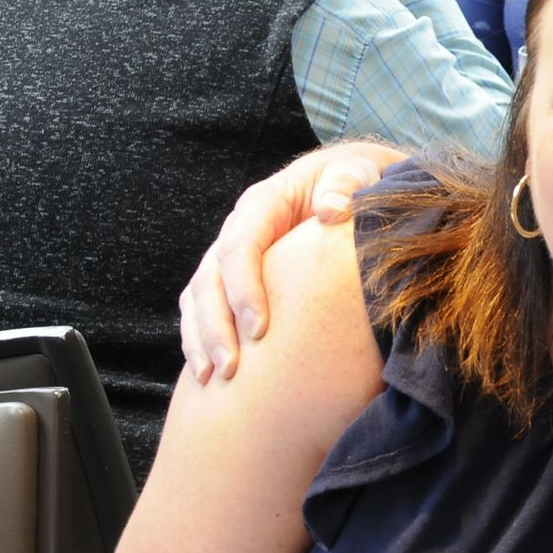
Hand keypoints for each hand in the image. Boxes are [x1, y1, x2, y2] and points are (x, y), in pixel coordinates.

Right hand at [178, 142, 405, 381]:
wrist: (345, 184)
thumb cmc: (352, 181)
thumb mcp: (354, 174)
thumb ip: (344, 186)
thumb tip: (332, 209)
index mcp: (262, 205)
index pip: (239, 248)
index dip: (244, 289)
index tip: (261, 330)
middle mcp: (238, 229)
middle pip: (209, 279)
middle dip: (216, 325)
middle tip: (231, 368)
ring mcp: (230, 254)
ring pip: (198, 297)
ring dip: (201, 338)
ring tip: (210, 378)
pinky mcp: (232, 276)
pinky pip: (203, 308)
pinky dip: (200, 338)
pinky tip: (206, 371)